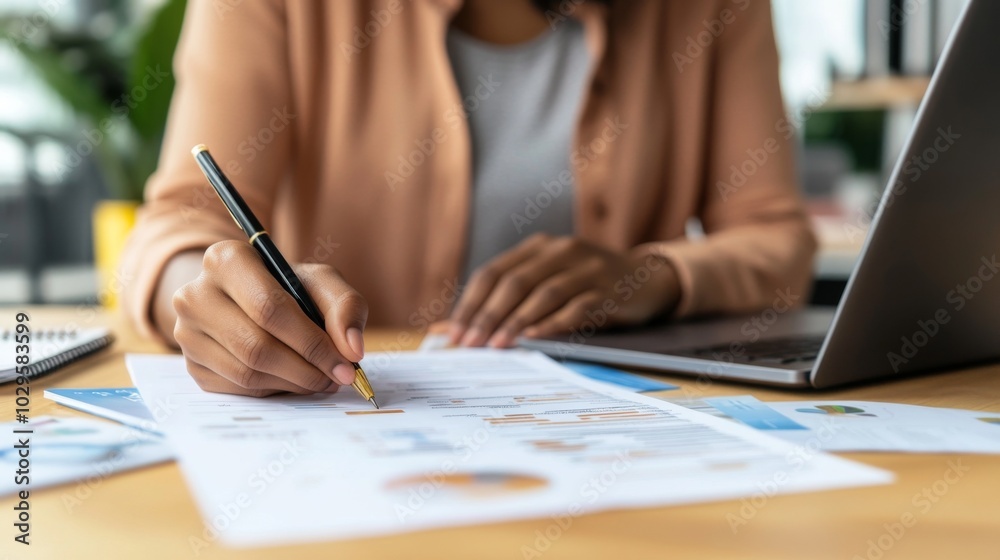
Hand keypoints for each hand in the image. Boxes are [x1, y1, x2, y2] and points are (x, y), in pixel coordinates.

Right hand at [171, 240, 368, 396]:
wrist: (245, 299)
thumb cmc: (288, 287)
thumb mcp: (321, 282)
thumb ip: (346, 306)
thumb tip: (353, 349)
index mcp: (226, 260)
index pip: (269, 308)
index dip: (313, 342)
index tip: (346, 363)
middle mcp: (194, 294)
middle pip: (257, 346)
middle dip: (307, 369)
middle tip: (338, 377)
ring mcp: (186, 333)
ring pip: (247, 372)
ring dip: (294, 383)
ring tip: (322, 379)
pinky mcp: (191, 365)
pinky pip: (238, 388)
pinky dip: (274, 389)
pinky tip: (294, 379)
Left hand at [448, 234, 679, 347]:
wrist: (647, 278)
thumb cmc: (587, 284)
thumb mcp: (551, 277)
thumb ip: (513, 295)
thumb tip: (461, 327)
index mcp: (539, 247)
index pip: (493, 272)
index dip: (470, 302)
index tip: (454, 332)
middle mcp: (561, 252)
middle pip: (515, 283)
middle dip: (487, 315)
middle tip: (470, 344)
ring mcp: (587, 270)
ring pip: (544, 294)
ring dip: (517, 322)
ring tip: (496, 345)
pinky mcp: (610, 291)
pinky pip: (578, 307)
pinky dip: (553, 323)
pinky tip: (535, 339)